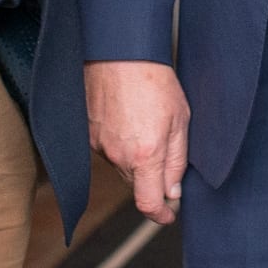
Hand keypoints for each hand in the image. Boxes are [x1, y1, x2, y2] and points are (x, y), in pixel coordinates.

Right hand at [86, 61, 190, 224]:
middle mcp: (118, 155)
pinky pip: (107, 150)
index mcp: (145, 155)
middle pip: (137, 184)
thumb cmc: (153, 79)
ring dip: (135, 157)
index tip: (168, 215)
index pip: (148, 203)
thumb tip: (173, 191)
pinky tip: (128, 118)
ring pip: (122, 166)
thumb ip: (177, 160)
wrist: (118, 52)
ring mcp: (99, 145)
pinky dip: (119, 143)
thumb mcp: (180, 119)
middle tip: (164, 150)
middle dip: (152, 178)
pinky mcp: (87, 134)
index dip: (160, 215)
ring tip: (145, 123)